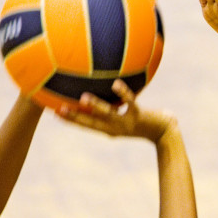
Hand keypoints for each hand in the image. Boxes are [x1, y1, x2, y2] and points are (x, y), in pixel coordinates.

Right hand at [55, 80, 171, 142]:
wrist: (164, 133)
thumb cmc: (143, 122)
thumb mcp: (124, 117)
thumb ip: (112, 109)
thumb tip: (99, 95)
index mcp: (109, 129)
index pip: (85, 124)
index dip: (70, 119)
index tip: (53, 112)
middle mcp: (114, 127)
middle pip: (91, 121)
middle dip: (74, 116)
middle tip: (58, 108)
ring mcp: (126, 122)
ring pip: (108, 113)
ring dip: (96, 106)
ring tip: (83, 97)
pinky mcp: (139, 114)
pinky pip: (129, 102)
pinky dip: (123, 93)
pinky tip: (115, 84)